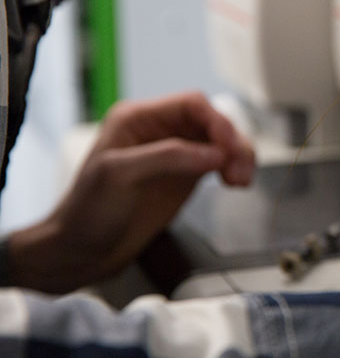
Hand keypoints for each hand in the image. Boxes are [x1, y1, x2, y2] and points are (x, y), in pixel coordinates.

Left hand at [7, 91, 254, 292]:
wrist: (81, 254)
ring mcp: (176, 154)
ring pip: (222, 142)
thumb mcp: (119, 175)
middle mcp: (160, 130)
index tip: (229, 147)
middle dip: (232, 142)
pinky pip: (220, 163)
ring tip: (241, 181)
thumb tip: (217, 154)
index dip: (217, 121)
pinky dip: (234, 169)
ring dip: (239, 157)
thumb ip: (167, 157)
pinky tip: (237, 183)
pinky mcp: (186, 176)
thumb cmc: (87, 212)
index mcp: (138, 118)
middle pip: (213, 122)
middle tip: (238, 171)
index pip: (192, 104)